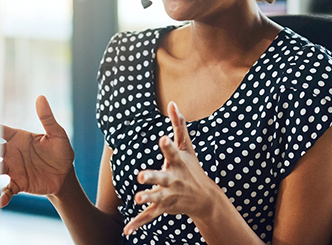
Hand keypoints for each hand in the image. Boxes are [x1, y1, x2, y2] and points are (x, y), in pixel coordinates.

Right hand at [0, 95, 74, 207]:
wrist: (65, 175)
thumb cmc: (60, 151)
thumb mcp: (57, 134)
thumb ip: (47, 118)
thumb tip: (41, 98)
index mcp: (18, 138)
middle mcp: (12, 153)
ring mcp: (13, 169)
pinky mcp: (18, 183)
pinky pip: (6, 190)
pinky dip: (3, 196)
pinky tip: (2, 201)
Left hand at [123, 102, 219, 235]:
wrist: (204, 198)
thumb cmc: (192, 167)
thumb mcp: (188, 147)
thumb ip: (179, 125)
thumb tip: (172, 102)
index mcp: (177, 162)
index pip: (172, 151)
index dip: (167, 144)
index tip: (162, 138)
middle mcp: (173, 179)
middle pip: (162, 177)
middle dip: (153, 177)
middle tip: (141, 176)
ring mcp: (168, 194)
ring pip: (156, 197)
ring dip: (147, 198)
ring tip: (136, 198)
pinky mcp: (163, 207)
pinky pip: (149, 216)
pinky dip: (138, 223)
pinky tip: (127, 230)